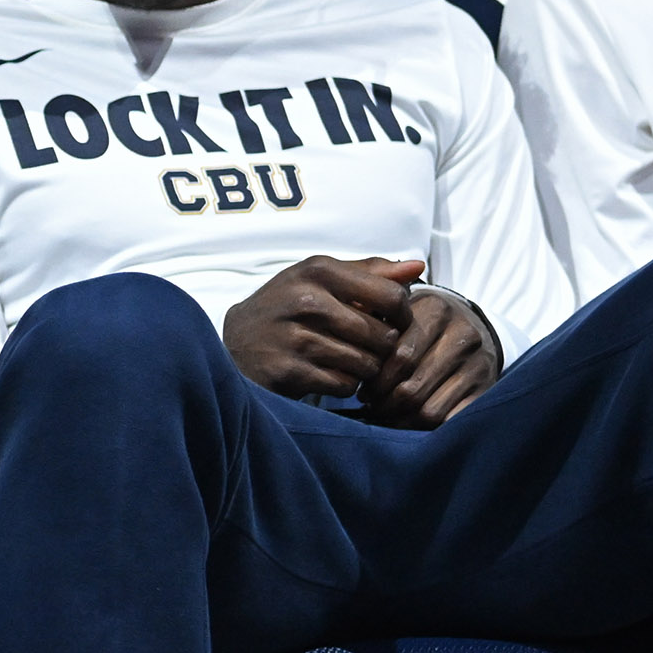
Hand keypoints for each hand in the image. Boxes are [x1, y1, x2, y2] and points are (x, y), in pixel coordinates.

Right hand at [222, 254, 421, 399]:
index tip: (396, 324)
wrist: (235, 344)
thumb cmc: (288, 308)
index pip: (392, 295)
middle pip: (382, 335)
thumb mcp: (320, 279)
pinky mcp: (290, 371)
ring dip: (363, 368)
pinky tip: (329, 374)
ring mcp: (296, 338)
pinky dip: (343, 384)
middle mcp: (306, 301)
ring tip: (346, 360)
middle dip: (381, 348)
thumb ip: (370, 272)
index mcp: (318, 270)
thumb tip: (417, 267)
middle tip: (367, 348)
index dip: (404, 316)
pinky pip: (344, 385)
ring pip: (366, 363)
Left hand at [362, 289, 498, 427]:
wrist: (472, 325)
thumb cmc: (421, 324)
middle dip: (385, 404)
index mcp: (436, 309)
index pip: (399, 356)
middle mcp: (463, 334)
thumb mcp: (401, 312)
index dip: (376, 381)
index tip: (364, 392)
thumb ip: (374, 322)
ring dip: (402, 420)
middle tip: (373, 407)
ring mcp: (478, 363)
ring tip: (387, 415)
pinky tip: (412, 422)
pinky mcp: (486, 388)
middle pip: (412, 388)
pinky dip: (426, 428)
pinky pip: (450, 420)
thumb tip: (351, 355)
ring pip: (429, 410)